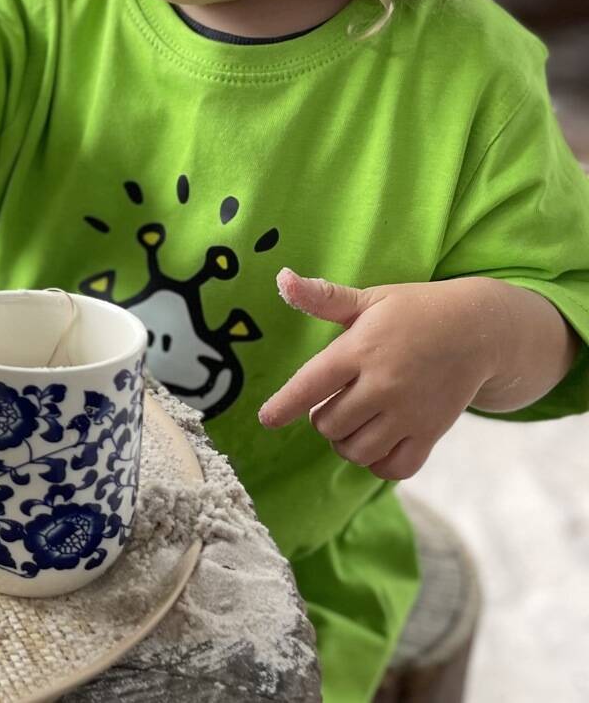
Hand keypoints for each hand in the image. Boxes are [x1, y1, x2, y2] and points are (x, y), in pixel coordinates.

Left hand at [257, 269, 498, 480]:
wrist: (479, 329)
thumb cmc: (414, 311)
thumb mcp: (369, 298)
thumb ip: (323, 297)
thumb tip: (282, 279)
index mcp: (360, 350)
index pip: (311, 384)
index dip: (285, 404)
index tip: (268, 419)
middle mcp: (383, 385)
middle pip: (329, 424)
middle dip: (321, 418)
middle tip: (335, 401)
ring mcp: (409, 413)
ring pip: (356, 450)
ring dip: (345, 443)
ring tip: (352, 423)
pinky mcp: (432, 433)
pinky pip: (394, 468)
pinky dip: (378, 464)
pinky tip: (376, 443)